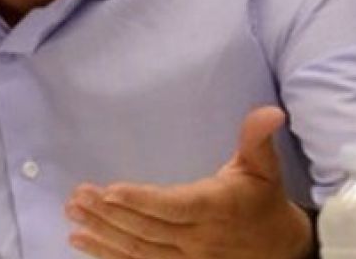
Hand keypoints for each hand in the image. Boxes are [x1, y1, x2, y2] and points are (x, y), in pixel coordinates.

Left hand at [64, 106, 312, 258]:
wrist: (282, 251)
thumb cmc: (263, 201)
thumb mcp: (264, 167)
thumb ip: (257, 138)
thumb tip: (271, 111)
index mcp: (217, 207)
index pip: (174, 206)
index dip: (142, 201)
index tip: (110, 190)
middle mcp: (200, 239)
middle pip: (148, 229)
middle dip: (109, 213)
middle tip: (77, 196)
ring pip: (139, 251)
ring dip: (102, 233)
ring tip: (72, 213)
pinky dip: (108, 255)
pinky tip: (82, 240)